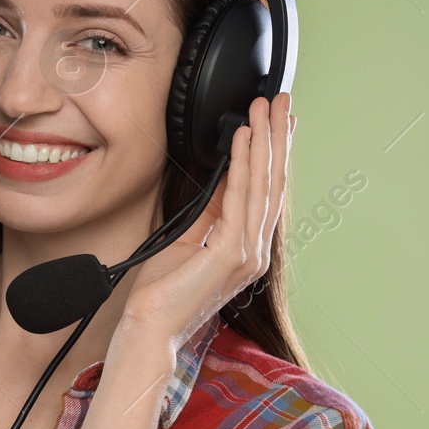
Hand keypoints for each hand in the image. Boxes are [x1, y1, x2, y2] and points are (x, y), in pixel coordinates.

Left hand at [118, 94, 293, 350]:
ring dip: (264, 142)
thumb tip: (224, 178)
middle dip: (277, 138)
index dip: (276, 153)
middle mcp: (254, 252)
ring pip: (262, 186)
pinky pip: (240, 201)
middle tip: (279, 101)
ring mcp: (246, 255)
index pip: (268, 191)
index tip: (278, 121)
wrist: (148, 328)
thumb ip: (211, 212)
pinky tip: (243, 140)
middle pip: (273, 183)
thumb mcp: (189, 239)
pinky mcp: (230, 255)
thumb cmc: (162, 292)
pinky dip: (243, 166)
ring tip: (262, 108)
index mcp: (247, 249)